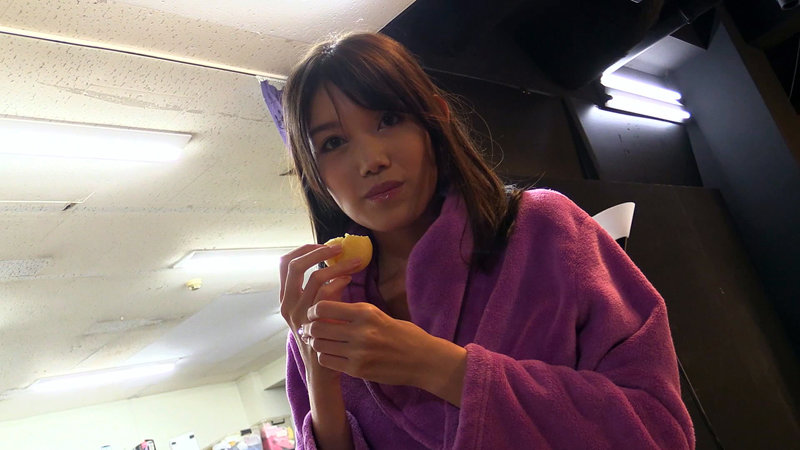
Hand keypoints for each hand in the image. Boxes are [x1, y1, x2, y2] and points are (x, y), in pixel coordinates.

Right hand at [279, 244, 361, 380]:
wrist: (323, 369)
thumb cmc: (324, 336)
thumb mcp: (317, 310)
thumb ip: (321, 289)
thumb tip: (336, 263)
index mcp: (285, 298)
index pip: (284, 264)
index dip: (303, 250)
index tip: (322, 245)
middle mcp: (287, 304)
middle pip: (294, 265)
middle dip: (317, 252)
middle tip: (338, 247)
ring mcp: (298, 314)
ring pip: (314, 277)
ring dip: (337, 265)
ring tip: (354, 262)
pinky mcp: (312, 321)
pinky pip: (325, 293)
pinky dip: (339, 281)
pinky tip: (350, 280)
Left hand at [304, 301, 466, 404]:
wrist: (423, 360)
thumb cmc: (402, 334)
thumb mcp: (378, 314)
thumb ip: (354, 312)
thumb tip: (327, 308)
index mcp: (365, 312)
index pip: (324, 307)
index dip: (313, 310)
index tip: (313, 313)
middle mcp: (360, 331)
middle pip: (318, 327)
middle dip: (310, 328)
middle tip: (309, 329)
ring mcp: (358, 352)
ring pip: (320, 345)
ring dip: (316, 343)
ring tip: (319, 341)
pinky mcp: (358, 369)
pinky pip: (328, 361)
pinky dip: (325, 356)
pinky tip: (331, 354)